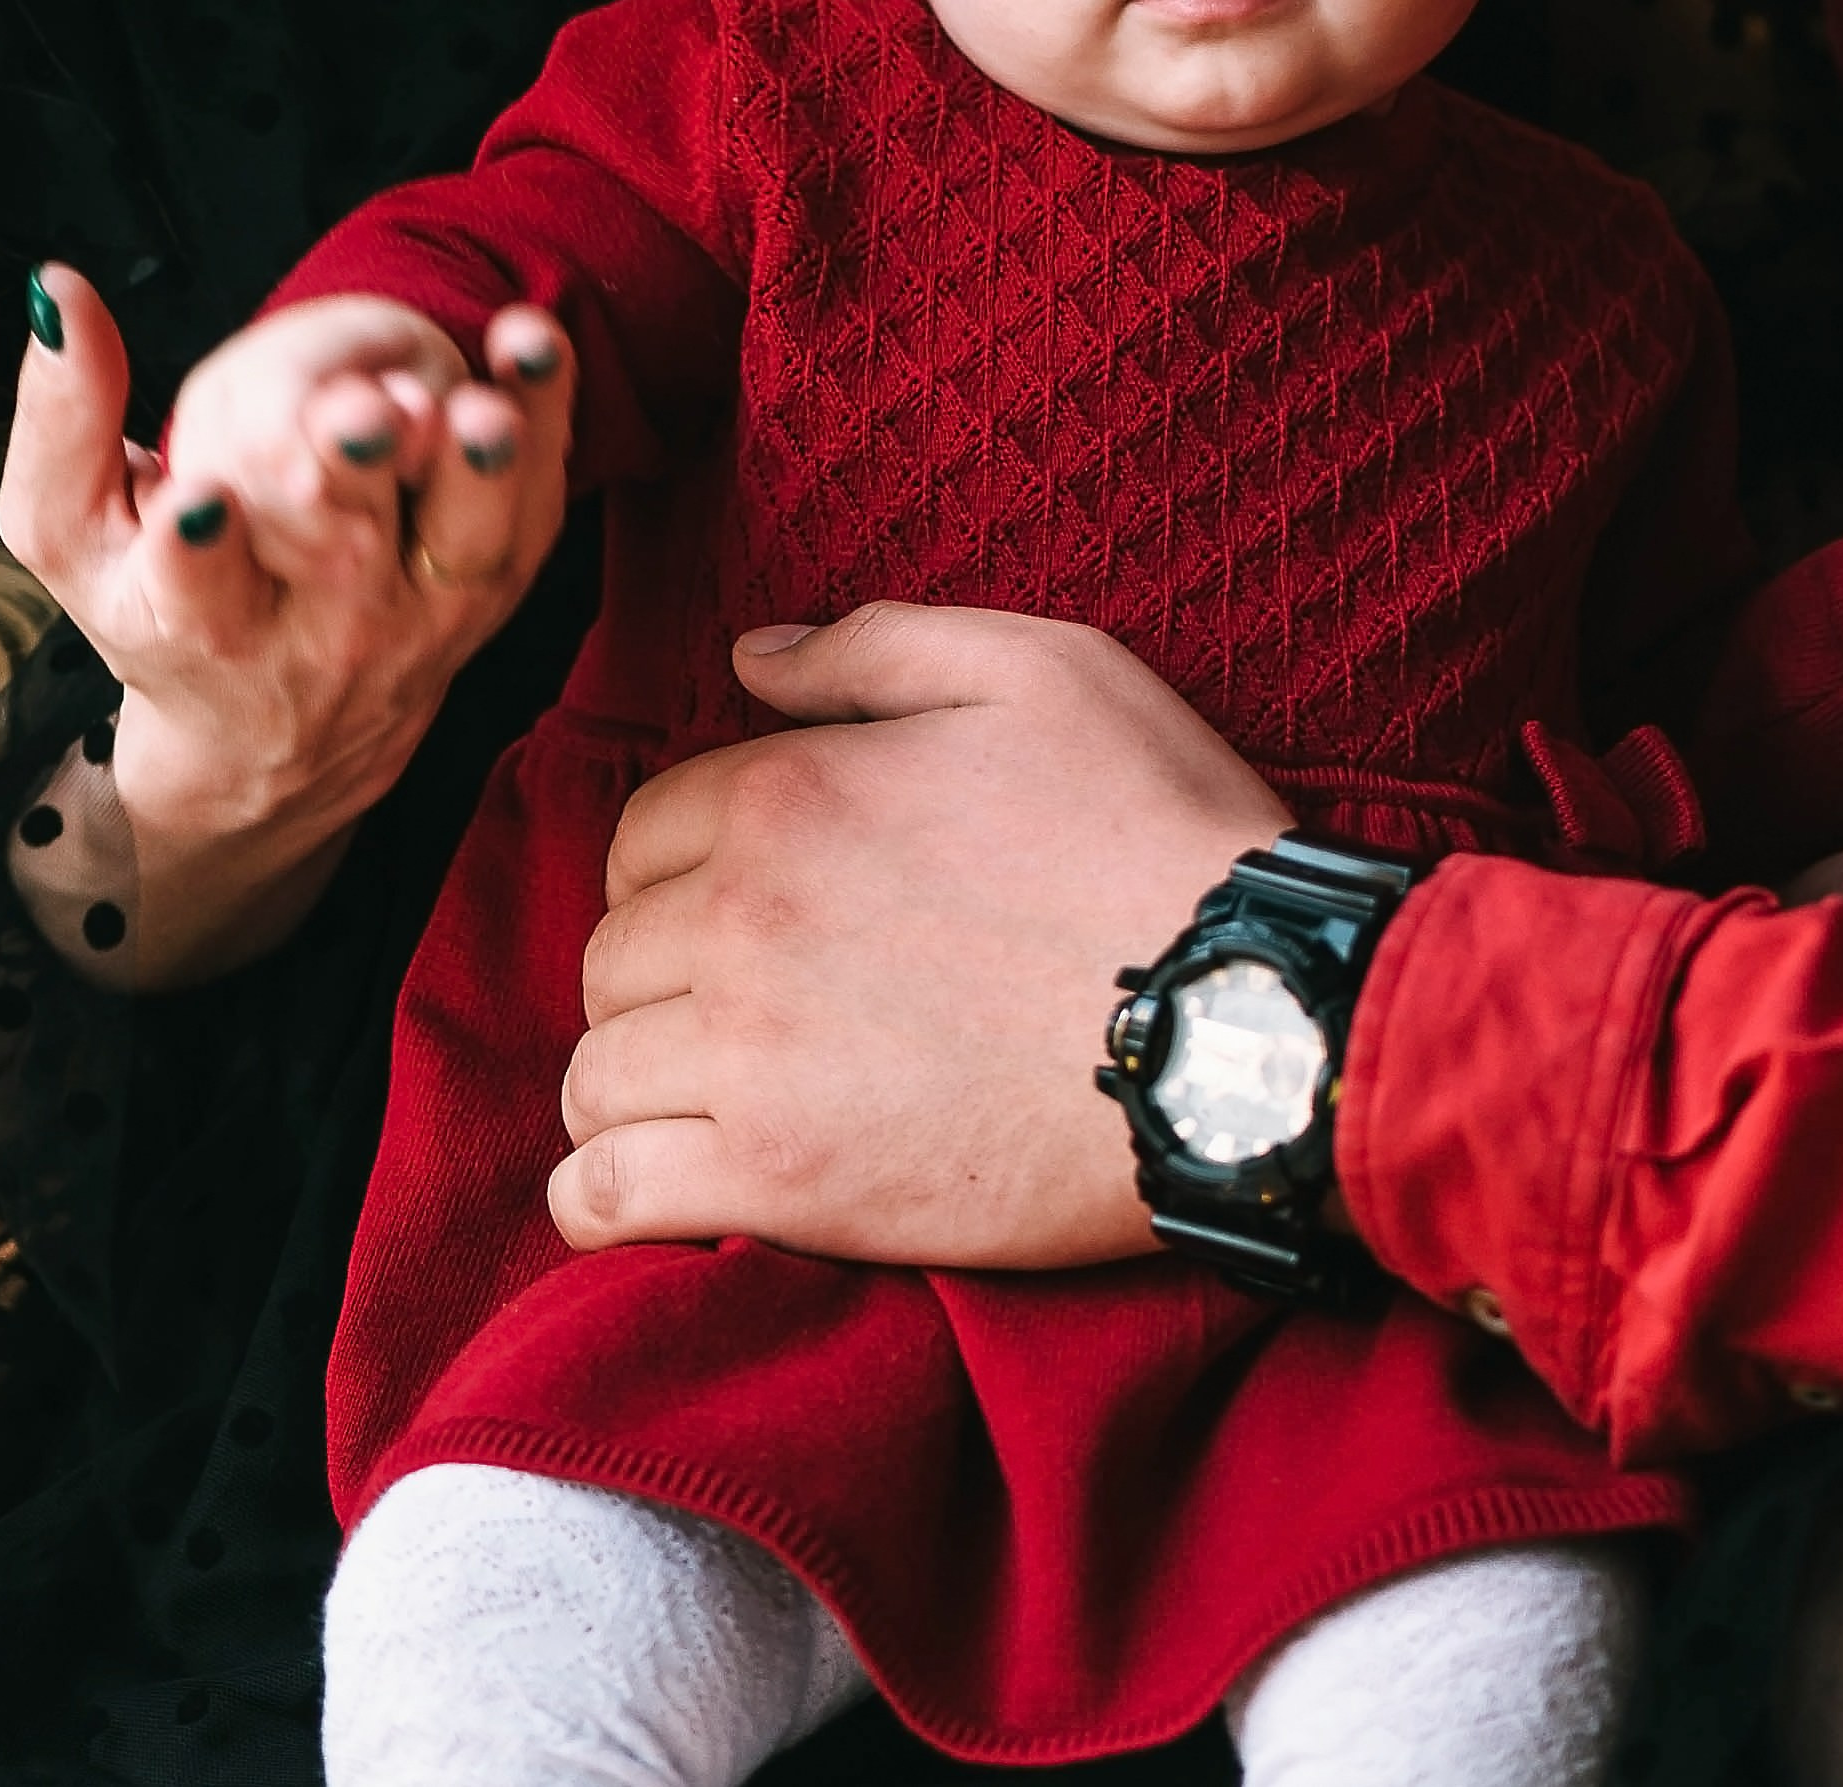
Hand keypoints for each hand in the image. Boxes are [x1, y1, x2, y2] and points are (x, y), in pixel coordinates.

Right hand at [0, 267, 574, 980]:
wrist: (272, 744)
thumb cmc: (154, 611)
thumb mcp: (69, 535)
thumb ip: (58, 421)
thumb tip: (62, 291)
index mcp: (196, 625)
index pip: (194, 593)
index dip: (196, 549)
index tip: (199, 502)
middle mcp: (318, 635)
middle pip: (339, 555)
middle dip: (348, 475)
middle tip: (362, 411)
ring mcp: (421, 617)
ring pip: (461, 541)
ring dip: (474, 462)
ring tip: (474, 403)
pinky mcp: (493, 589)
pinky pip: (533, 506)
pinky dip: (545, 423)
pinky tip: (528, 340)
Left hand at [552, 603, 1289, 1268]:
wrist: (1247, 1026)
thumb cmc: (1158, 832)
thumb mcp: (1040, 672)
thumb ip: (873, 648)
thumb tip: (746, 657)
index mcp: (785, 791)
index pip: (643, 833)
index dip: (684, 865)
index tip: (743, 903)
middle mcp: (742, 916)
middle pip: (612, 951)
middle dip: (657, 971)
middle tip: (741, 1000)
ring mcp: (755, 1056)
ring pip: (596, 1069)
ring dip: (629, 1079)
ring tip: (697, 1094)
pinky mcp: (786, 1182)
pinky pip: (610, 1191)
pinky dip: (599, 1195)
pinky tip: (634, 1189)